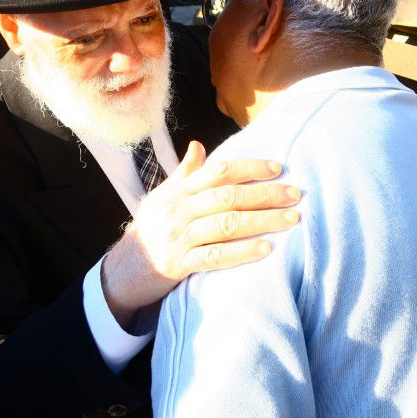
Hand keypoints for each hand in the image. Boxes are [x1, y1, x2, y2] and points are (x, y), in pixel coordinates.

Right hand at [102, 141, 301, 329]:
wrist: (120, 272)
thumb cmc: (148, 231)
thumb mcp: (161, 198)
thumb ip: (184, 174)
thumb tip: (198, 145)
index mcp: (178, 191)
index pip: (218, 171)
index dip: (250, 167)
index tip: (278, 168)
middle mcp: (178, 209)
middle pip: (229, 196)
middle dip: (266, 194)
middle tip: (296, 195)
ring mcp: (178, 236)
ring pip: (227, 224)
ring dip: (263, 221)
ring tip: (291, 220)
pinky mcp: (178, 264)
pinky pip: (216, 255)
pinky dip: (243, 251)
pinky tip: (266, 248)